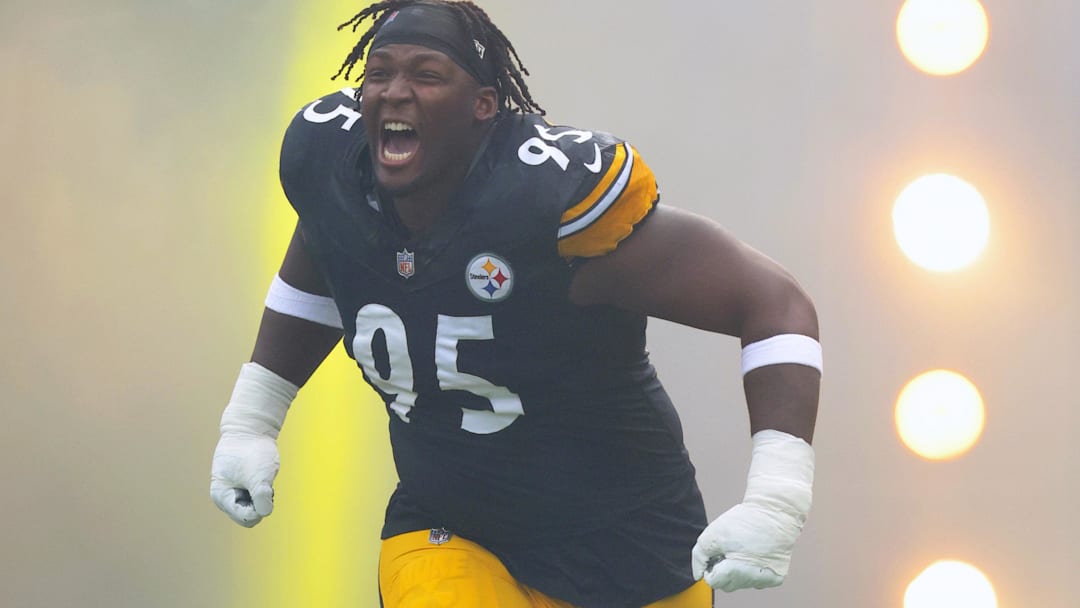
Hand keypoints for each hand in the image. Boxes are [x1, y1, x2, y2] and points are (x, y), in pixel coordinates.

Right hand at [210, 432, 279, 526]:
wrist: (251, 427)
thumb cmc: (253, 451)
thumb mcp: (260, 476)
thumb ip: (261, 497)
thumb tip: (264, 513)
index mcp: (221, 496)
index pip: (245, 518)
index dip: (260, 509)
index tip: (265, 491)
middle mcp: (224, 496)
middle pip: (249, 515)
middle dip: (260, 503)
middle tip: (264, 484)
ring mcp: (232, 490)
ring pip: (253, 506)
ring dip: (261, 495)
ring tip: (262, 477)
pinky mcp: (240, 483)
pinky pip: (254, 496)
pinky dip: (261, 488)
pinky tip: (262, 475)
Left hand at [692, 429, 813, 591]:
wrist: (775, 510)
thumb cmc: (744, 521)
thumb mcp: (712, 534)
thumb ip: (699, 557)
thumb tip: (698, 575)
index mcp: (738, 570)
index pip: (713, 581)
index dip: (710, 565)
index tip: (717, 552)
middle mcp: (755, 579)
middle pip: (726, 585)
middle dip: (722, 569)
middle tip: (729, 549)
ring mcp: (768, 580)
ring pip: (741, 584)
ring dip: (737, 570)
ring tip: (743, 549)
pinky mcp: (777, 577)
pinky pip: (756, 581)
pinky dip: (751, 570)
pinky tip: (755, 553)